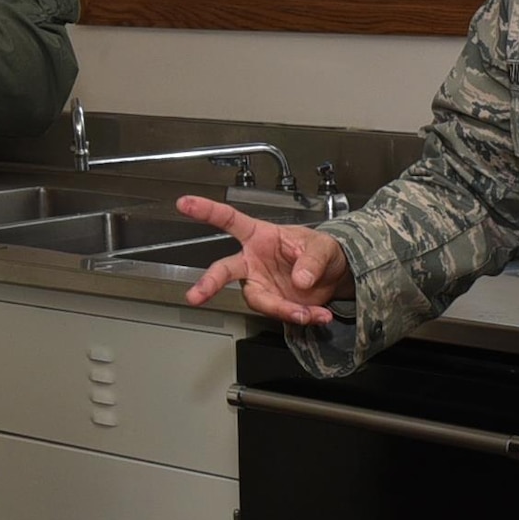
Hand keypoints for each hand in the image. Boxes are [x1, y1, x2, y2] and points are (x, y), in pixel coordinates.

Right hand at [176, 195, 349, 325]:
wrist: (333, 277)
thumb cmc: (320, 251)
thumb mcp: (322, 247)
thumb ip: (311, 260)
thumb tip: (300, 278)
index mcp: (260, 236)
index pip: (230, 220)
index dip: (207, 211)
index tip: (185, 203)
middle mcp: (253, 261)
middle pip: (224, 271)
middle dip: (209, 283)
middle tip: (196, 295)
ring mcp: (261, 284)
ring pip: (258, 300)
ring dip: (283, 308)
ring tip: (308, 311)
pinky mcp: (272, 303)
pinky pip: (279, 314)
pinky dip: (301, 316)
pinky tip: (317, 314)